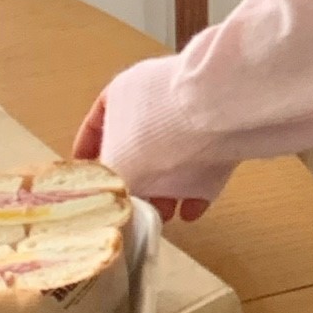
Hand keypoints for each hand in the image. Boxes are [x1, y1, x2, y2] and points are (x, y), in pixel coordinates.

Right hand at [73, 94, 209, 222]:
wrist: (220, 114)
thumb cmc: (155, 135)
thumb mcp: (117, 166)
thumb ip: (112, 180)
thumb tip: (119, 192)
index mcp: (121, 95)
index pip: (97, 125)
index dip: (90, 155)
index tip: (88, 180)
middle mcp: (156, 99)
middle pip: (139, 147)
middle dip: (136, 183)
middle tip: (133, 209)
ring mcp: (193, 112)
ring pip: (174, 158)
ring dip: (167, 192)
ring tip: (162, 217)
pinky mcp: (225, 128)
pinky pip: (205, 162)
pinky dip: (197, 188)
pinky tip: (190, 212)